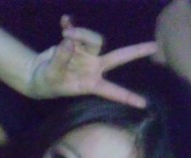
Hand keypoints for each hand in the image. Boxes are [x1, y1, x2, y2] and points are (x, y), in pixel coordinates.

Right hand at [28, 15, 155, 106]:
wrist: (36, 74)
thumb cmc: (47, 83)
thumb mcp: (52, 76)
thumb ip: (61, 60)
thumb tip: (69, 41)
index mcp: (91, 82)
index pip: (113, 91)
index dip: (127, 97)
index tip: (144, 104)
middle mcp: (93, 67)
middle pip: (118, 57)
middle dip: (136, 52)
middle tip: (154, 47)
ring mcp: (86, 53)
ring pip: (92, 38)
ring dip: (80, 33)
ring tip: (64, 34)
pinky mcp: (76, 42)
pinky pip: (77, 29)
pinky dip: (70, 25)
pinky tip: (64, 21)